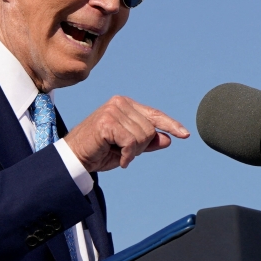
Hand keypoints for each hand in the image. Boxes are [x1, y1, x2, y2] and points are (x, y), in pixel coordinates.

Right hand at [62, 96, 189, 172]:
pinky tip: (116, 157)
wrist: (75, 158)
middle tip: (122, 152)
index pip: (154, 114)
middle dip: (140, 147)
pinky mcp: (107, 122)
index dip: (171, 125)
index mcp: (126, 105)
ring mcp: (113, 110)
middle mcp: (120, 103)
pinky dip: (126, 155)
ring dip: (132, 152)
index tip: (185, 134)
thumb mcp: (128, 148)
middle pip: (150, 130)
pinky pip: (131, 143)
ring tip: (116, 152)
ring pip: (142, 137)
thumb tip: (167, 139)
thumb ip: (147, 142)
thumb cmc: (99, 151)